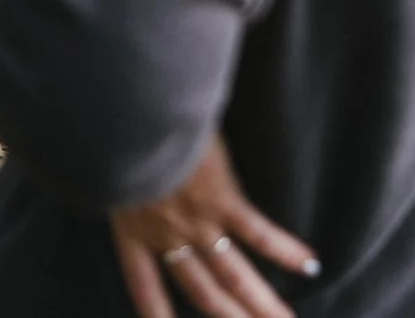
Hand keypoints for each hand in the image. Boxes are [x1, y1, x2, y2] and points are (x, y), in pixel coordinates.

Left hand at [110, 138, 317, 317]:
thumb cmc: (111, 137)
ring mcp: (197, 223)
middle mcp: (167, 237)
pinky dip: (286, 251)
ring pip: (236, 277)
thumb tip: (110, 186)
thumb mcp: (105, 174)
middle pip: (203, 294)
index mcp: (132, 234)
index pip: (144, 287)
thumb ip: (117, 190)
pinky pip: (259, 233)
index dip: (157, 314)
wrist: (124, 116)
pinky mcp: (222, 200)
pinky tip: (310, 265)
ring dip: (263, 304)